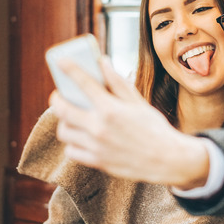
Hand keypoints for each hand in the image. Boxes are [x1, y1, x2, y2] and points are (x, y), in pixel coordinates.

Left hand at [49, 57, 209, 188]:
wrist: (166, 159)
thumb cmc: (154, 127)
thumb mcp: (138, 101)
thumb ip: (118, 82)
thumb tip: (103, 63)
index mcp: (111, 109)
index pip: (84, 83)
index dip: (70, 69)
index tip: (61, 61)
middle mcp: (100, 127)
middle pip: (63, 110)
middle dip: (57, 100)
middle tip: (59, 96)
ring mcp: (96, 146)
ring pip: (65, 132)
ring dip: (64, 122)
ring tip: (71, 117)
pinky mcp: (97, 162)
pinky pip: (71, 151)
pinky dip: (72, 143)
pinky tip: (80, 137)